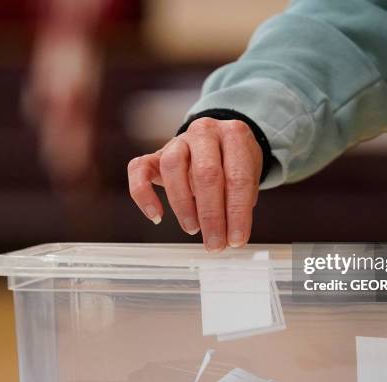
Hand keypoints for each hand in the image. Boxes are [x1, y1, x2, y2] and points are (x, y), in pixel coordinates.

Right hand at [128, 118, 262, 251]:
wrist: (218, 144)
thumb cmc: (235, 165)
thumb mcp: (248, 177)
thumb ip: (240, 201)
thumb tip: (231, 238)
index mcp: (234, 135)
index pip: (238, 177)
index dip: (237, 213)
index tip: (237, 240)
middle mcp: (205, 132)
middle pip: (206, 173)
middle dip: (212, 215)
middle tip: (215, 244)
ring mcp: (178, 140)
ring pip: (172, 167)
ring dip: (183, 205)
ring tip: (193, 229)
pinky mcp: (155, 154)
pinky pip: (139, 169)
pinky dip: (143, 194)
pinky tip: (157, 216)